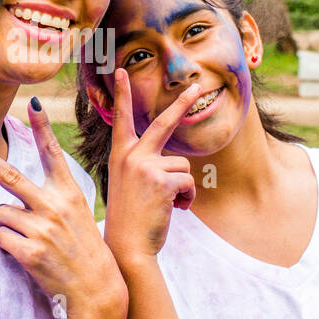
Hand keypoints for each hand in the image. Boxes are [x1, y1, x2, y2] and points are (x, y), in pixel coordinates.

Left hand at [0, 98, 125, 318]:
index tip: (33, 101)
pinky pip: (1, 238)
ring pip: (1, 214)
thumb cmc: (84, 251)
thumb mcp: (78, 216)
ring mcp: (42, 228)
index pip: (52, 153)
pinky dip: (8, 246)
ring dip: (10, 226)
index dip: (42, 126)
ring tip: (32, 240)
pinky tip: (28, 255)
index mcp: (69, 193)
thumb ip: (51, 200)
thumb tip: (12, 200)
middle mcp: (54, 206)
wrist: (97, 290)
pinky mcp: (30, 251)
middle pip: (9, 176)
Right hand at [102, 69, 199, 265]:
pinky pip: (189, 182)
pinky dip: (187, 199)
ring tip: (168, 204)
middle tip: (197, 86)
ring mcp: (146, 166)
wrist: (126, 246)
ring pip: (184, 166)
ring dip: (184, 187)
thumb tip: (177, 166)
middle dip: (182, 103)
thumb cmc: (130, 219)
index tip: (121, 71)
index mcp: (120, 155)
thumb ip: (145, 168)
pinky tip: (174, 210)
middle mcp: (131, 155)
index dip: (121, 94)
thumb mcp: (129, 185)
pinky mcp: (162, 180)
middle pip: (163, 123)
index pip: (121, 119)